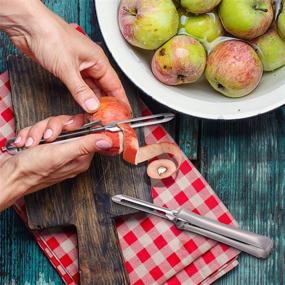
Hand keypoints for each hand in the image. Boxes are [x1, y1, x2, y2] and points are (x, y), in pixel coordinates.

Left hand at [0, 0, 128, 112]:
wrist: (28, 27)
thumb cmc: (50, 36)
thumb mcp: (67, 68)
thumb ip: (80, 90)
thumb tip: (92, 106)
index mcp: (98, 60)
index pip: (115, 84)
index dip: (121, 99)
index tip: (125, 112)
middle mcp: (91, 64)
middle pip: (105, 88)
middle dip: (108, 103)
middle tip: (110, 118)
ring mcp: (80, 67)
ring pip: (92, 88)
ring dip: (95, 101)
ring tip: (99, 115)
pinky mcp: (69, 70)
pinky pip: (81, 87)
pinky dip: (83, 97)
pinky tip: (84, 105)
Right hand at [0, 128, 111, 211]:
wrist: (6, 176)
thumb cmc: (31, 170)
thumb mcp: (61, 154)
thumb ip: (86, 145)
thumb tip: (108, 140)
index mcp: (80, 156)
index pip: (87, 130)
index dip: (75, 124)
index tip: (65, 127)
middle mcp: (70, 152)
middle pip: (68, 125)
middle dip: (52, 127)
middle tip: (46, 137)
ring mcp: (56, 149)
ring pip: (52, 125)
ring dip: (37, 131)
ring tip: (31, 144)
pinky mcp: (42, 146)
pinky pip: (40, 129)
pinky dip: (30, 134)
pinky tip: (25, 144)